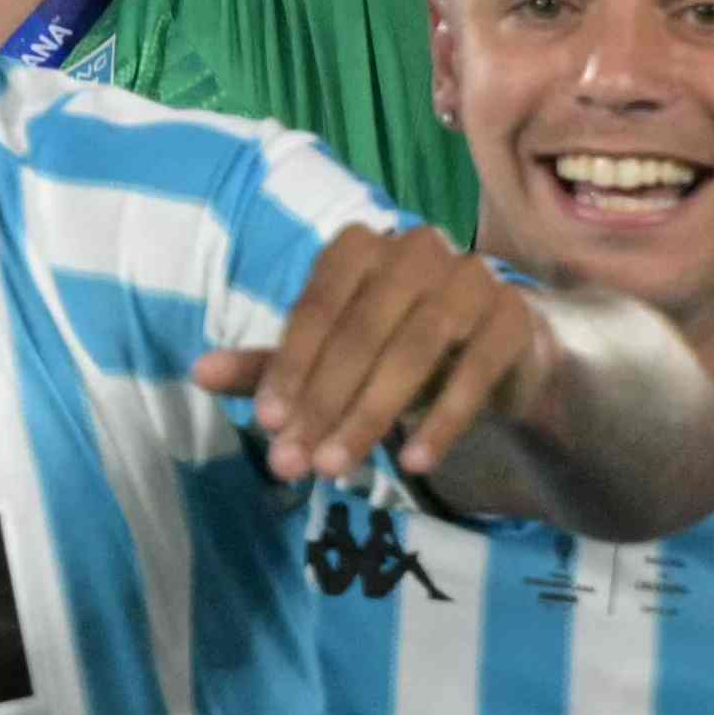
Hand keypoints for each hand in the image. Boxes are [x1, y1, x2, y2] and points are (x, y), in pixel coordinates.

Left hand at [192, 222, 572, 487]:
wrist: (501, 357)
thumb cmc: (399, 351)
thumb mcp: (334, 360)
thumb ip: (274, 365)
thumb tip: (199, 373)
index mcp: (360, 246)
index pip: (316, 309)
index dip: (288, 368)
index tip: (269, 427)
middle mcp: (416, 248)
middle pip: (360, 331)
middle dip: (325, 402)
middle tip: (299, 463)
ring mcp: (472, 277)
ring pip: (414, 349)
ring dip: (373, 414)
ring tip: (341, 468)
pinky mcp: (514, 316)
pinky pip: (475, 370)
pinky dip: (442, 418)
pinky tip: (415, 462)